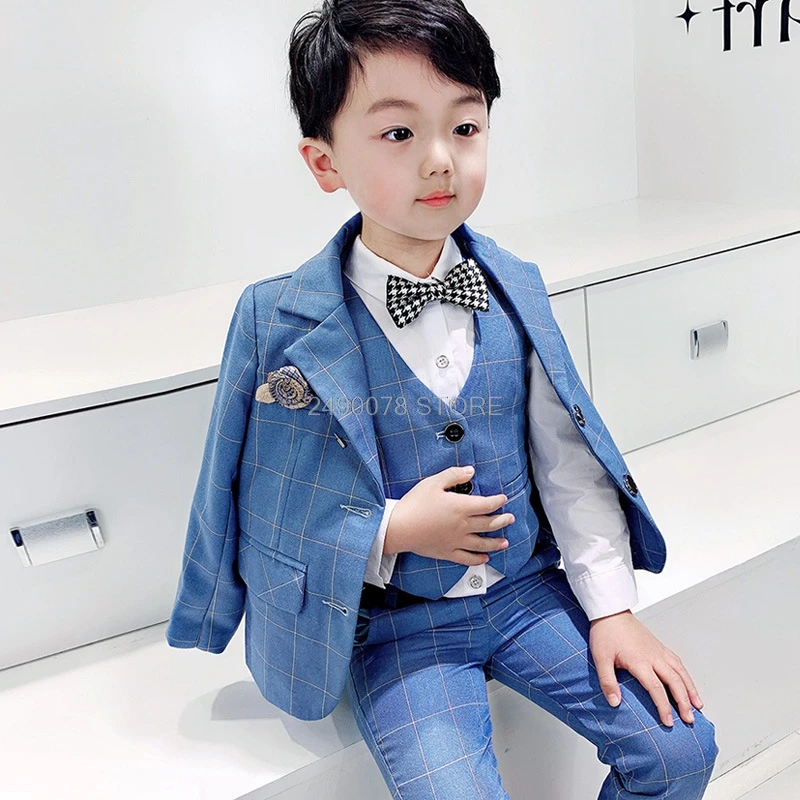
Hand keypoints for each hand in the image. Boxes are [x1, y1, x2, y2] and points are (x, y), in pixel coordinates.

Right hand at [384, 465, 513, 563]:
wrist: (399, 527)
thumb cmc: (415, 504)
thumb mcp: (433, 482)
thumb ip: (454, 475)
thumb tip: (470, 471)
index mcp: (461, 507)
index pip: (487, 504)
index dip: (498, 501)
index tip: (503, 499)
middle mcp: (462, 526)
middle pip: (488, 524)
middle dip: (502, 520)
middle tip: (510, 518)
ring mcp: (456, 541)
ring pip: (481, 544)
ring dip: (495, 543)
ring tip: (504, 542)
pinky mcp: (447, 552)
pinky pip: (466, 558)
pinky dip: (477, 559)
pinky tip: (484, 559)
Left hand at [589, 610, 703, 727]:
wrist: (610, 612)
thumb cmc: (605, 633)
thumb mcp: (601, 658)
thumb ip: (607, 682)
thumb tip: (614, 703)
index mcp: (640, 661)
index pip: (656, 688)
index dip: (664, 707)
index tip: (668, 722)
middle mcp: (654, 656)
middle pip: (675, 682)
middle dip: (684, 702)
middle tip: (689, 720)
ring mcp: (658, 650)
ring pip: (680, 671)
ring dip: (690, 689)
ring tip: (698, 706)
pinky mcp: (659, 646)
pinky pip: (677, 662)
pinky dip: (686, 674)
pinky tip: (688, 682)